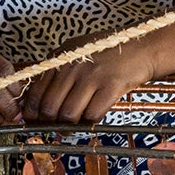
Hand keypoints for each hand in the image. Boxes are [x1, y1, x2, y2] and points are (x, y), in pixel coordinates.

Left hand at [22, 33, 156, 124]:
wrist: (141, 47)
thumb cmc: (108, 52)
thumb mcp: (77, 51)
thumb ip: (57, 71)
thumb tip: (40, 102)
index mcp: (60, 58)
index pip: (36, 93)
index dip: (32, 113)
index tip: (36, 121)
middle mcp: (73, 66)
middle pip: (50, 107)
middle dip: (50, 123)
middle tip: (55, 127)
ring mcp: (92, 76)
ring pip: (69, 114)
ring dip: (70, 125)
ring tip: (74, 125)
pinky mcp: (111, 86)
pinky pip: (92, 115)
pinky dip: (90, 122)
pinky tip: (93, 117)